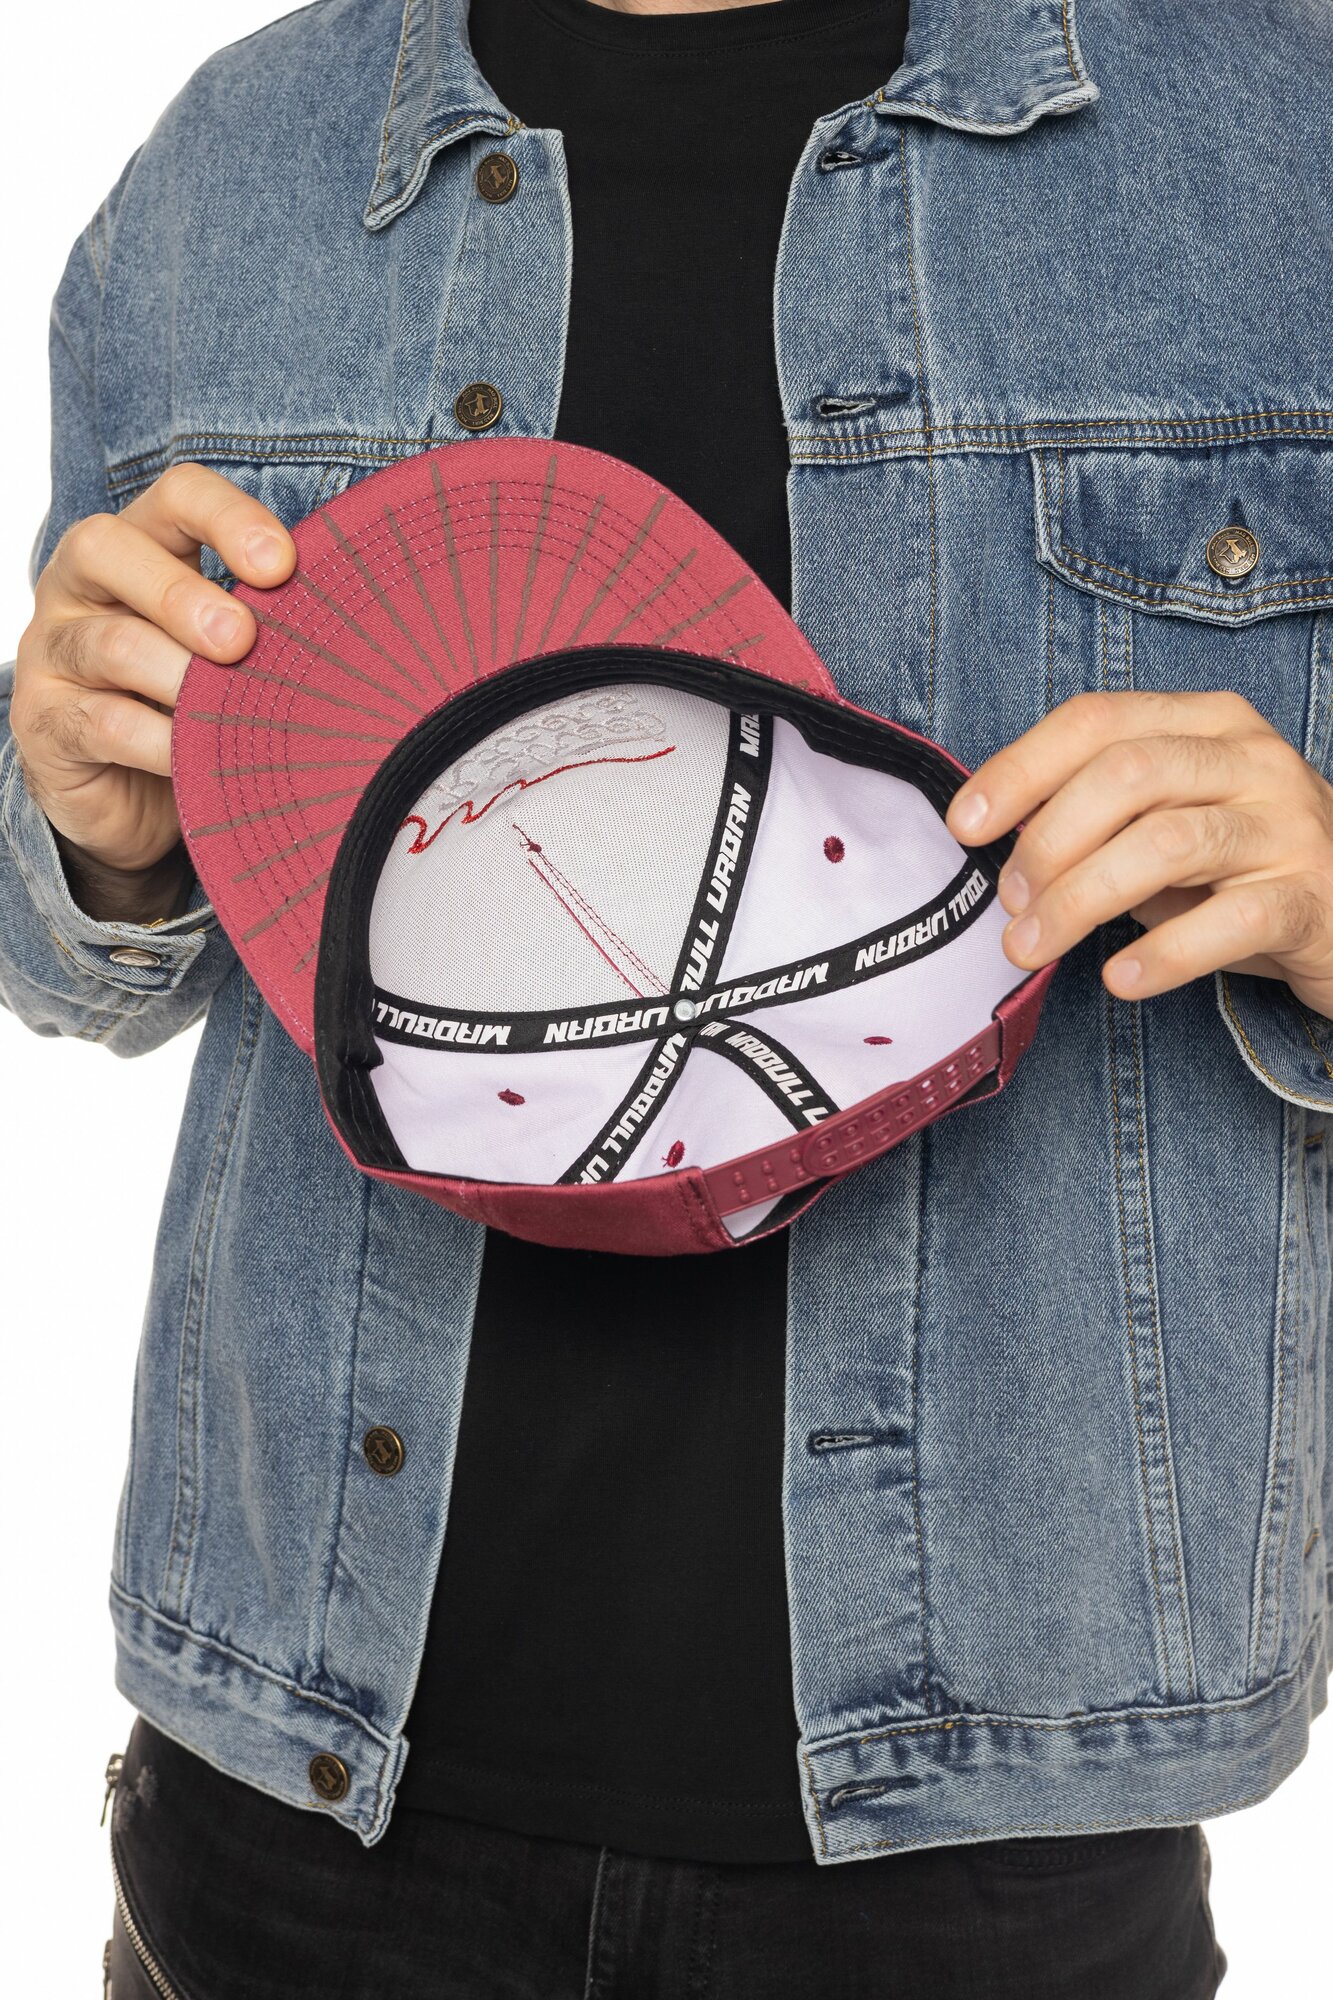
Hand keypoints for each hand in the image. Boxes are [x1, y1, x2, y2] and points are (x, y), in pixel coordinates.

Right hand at [12, 464, 295, 884]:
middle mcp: (83, 585)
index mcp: (141, 546)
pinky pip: (102, 723)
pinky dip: (159, 742)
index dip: (228, 518)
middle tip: (241, 639)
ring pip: (108, 644)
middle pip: (110, 549)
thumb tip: (355, 613)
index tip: (284, 565)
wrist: (130, 797)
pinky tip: (196, 757)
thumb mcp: (232, 653)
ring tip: (223, 706)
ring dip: (176, 676)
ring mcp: (53, 651)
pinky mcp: (46, 722)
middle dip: (182, 594)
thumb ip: (271, 622)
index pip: (177, 495)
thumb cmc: (194, 702)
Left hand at [943, 690, 1332, 1017]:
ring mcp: (1288, 826)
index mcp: (1207, 722)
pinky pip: (1231, 921)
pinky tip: (1119, 980)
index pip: (1097, 720)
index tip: (965, 826)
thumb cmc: (1242, 869)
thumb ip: (1099, 817)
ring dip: (1082, 899)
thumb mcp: (1168, 823)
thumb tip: (1003, 846)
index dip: (1020, 769)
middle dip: (1049, 841)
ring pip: (1168, 843)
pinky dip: (1163, 954)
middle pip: (1128, 774)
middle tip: (1009, 904)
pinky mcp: (1312, 899)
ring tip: (1033, 947)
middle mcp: (1252, 759)